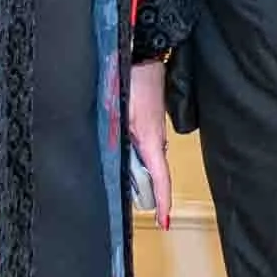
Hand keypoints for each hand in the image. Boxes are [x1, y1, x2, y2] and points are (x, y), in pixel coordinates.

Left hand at [129, 59, 171, 229]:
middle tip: (143, 210)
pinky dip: (139, 158)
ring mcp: (154, 131)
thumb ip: (116, 135)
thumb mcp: (119, 111)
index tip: (164, 221)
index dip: (163, 201)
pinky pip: (146, 147)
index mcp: (151, 140)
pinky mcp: (150, 122)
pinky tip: (126, 156)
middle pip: (155, 173)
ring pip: (148, 160)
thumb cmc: (133, 80)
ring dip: (142, 173)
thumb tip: (112, 159)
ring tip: (132, 189)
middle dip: (150, 192)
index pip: (161, 178)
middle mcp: (156, 139)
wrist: (145, 55)